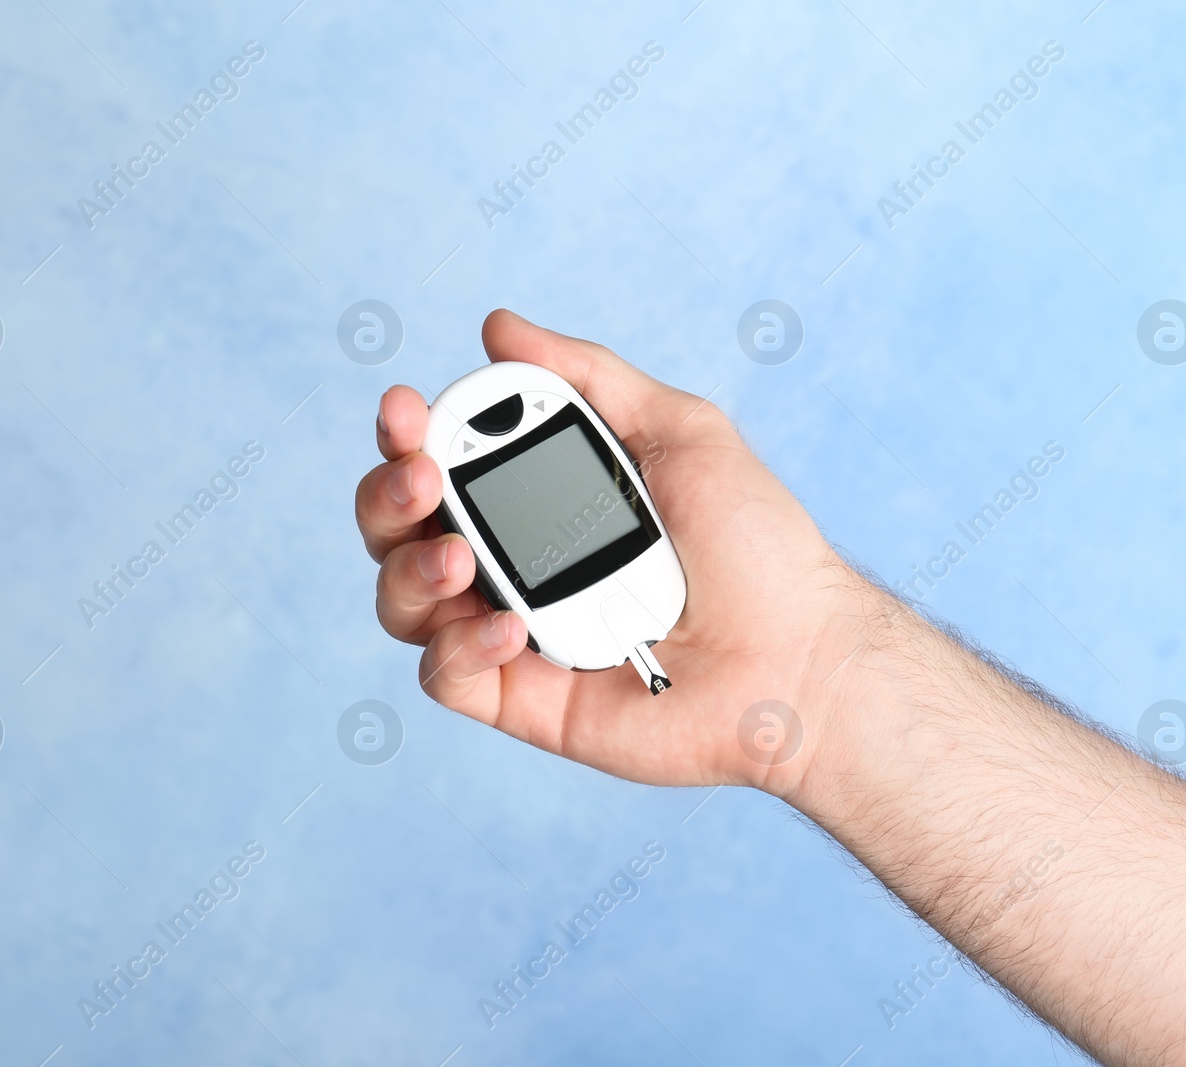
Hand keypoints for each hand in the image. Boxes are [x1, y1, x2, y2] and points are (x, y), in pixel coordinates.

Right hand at [356, 310, 862, 792]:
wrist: (800, 655)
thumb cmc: (756, 547)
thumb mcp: (681, 432)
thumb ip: (591, 378)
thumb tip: (499, 327)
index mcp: (540, 496)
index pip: (441, 460)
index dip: (408, 434)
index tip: (407, 409)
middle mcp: (515, 562)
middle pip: (400, 529)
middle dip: (385, 495)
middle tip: (420, 477)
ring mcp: (513, 633)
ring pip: (403, 603)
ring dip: (409, 568)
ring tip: (459, 557)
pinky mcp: (522, 700)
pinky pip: (447, 675)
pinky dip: (460, 645)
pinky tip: (510, 627)